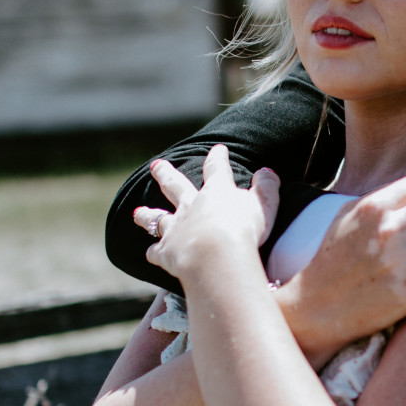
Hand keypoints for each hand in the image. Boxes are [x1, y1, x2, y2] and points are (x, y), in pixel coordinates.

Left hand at [139, 145, 280, 284]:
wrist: (216, 255)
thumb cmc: (243, 229)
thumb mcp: (264, 205)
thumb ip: (267, 188)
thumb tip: (268, 172)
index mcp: (216, 192)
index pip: (217, 169)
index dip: (218, 158)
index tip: (218, 150)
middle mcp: (191, 206)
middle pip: (175, 186)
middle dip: (166, 174)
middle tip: (156, 166)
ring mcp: (176, 228)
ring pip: (157, 218)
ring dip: (147, 215)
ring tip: (138, 213)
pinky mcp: (167, 251)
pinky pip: (157, 251)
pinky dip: (153, 252)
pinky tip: (150, 253)